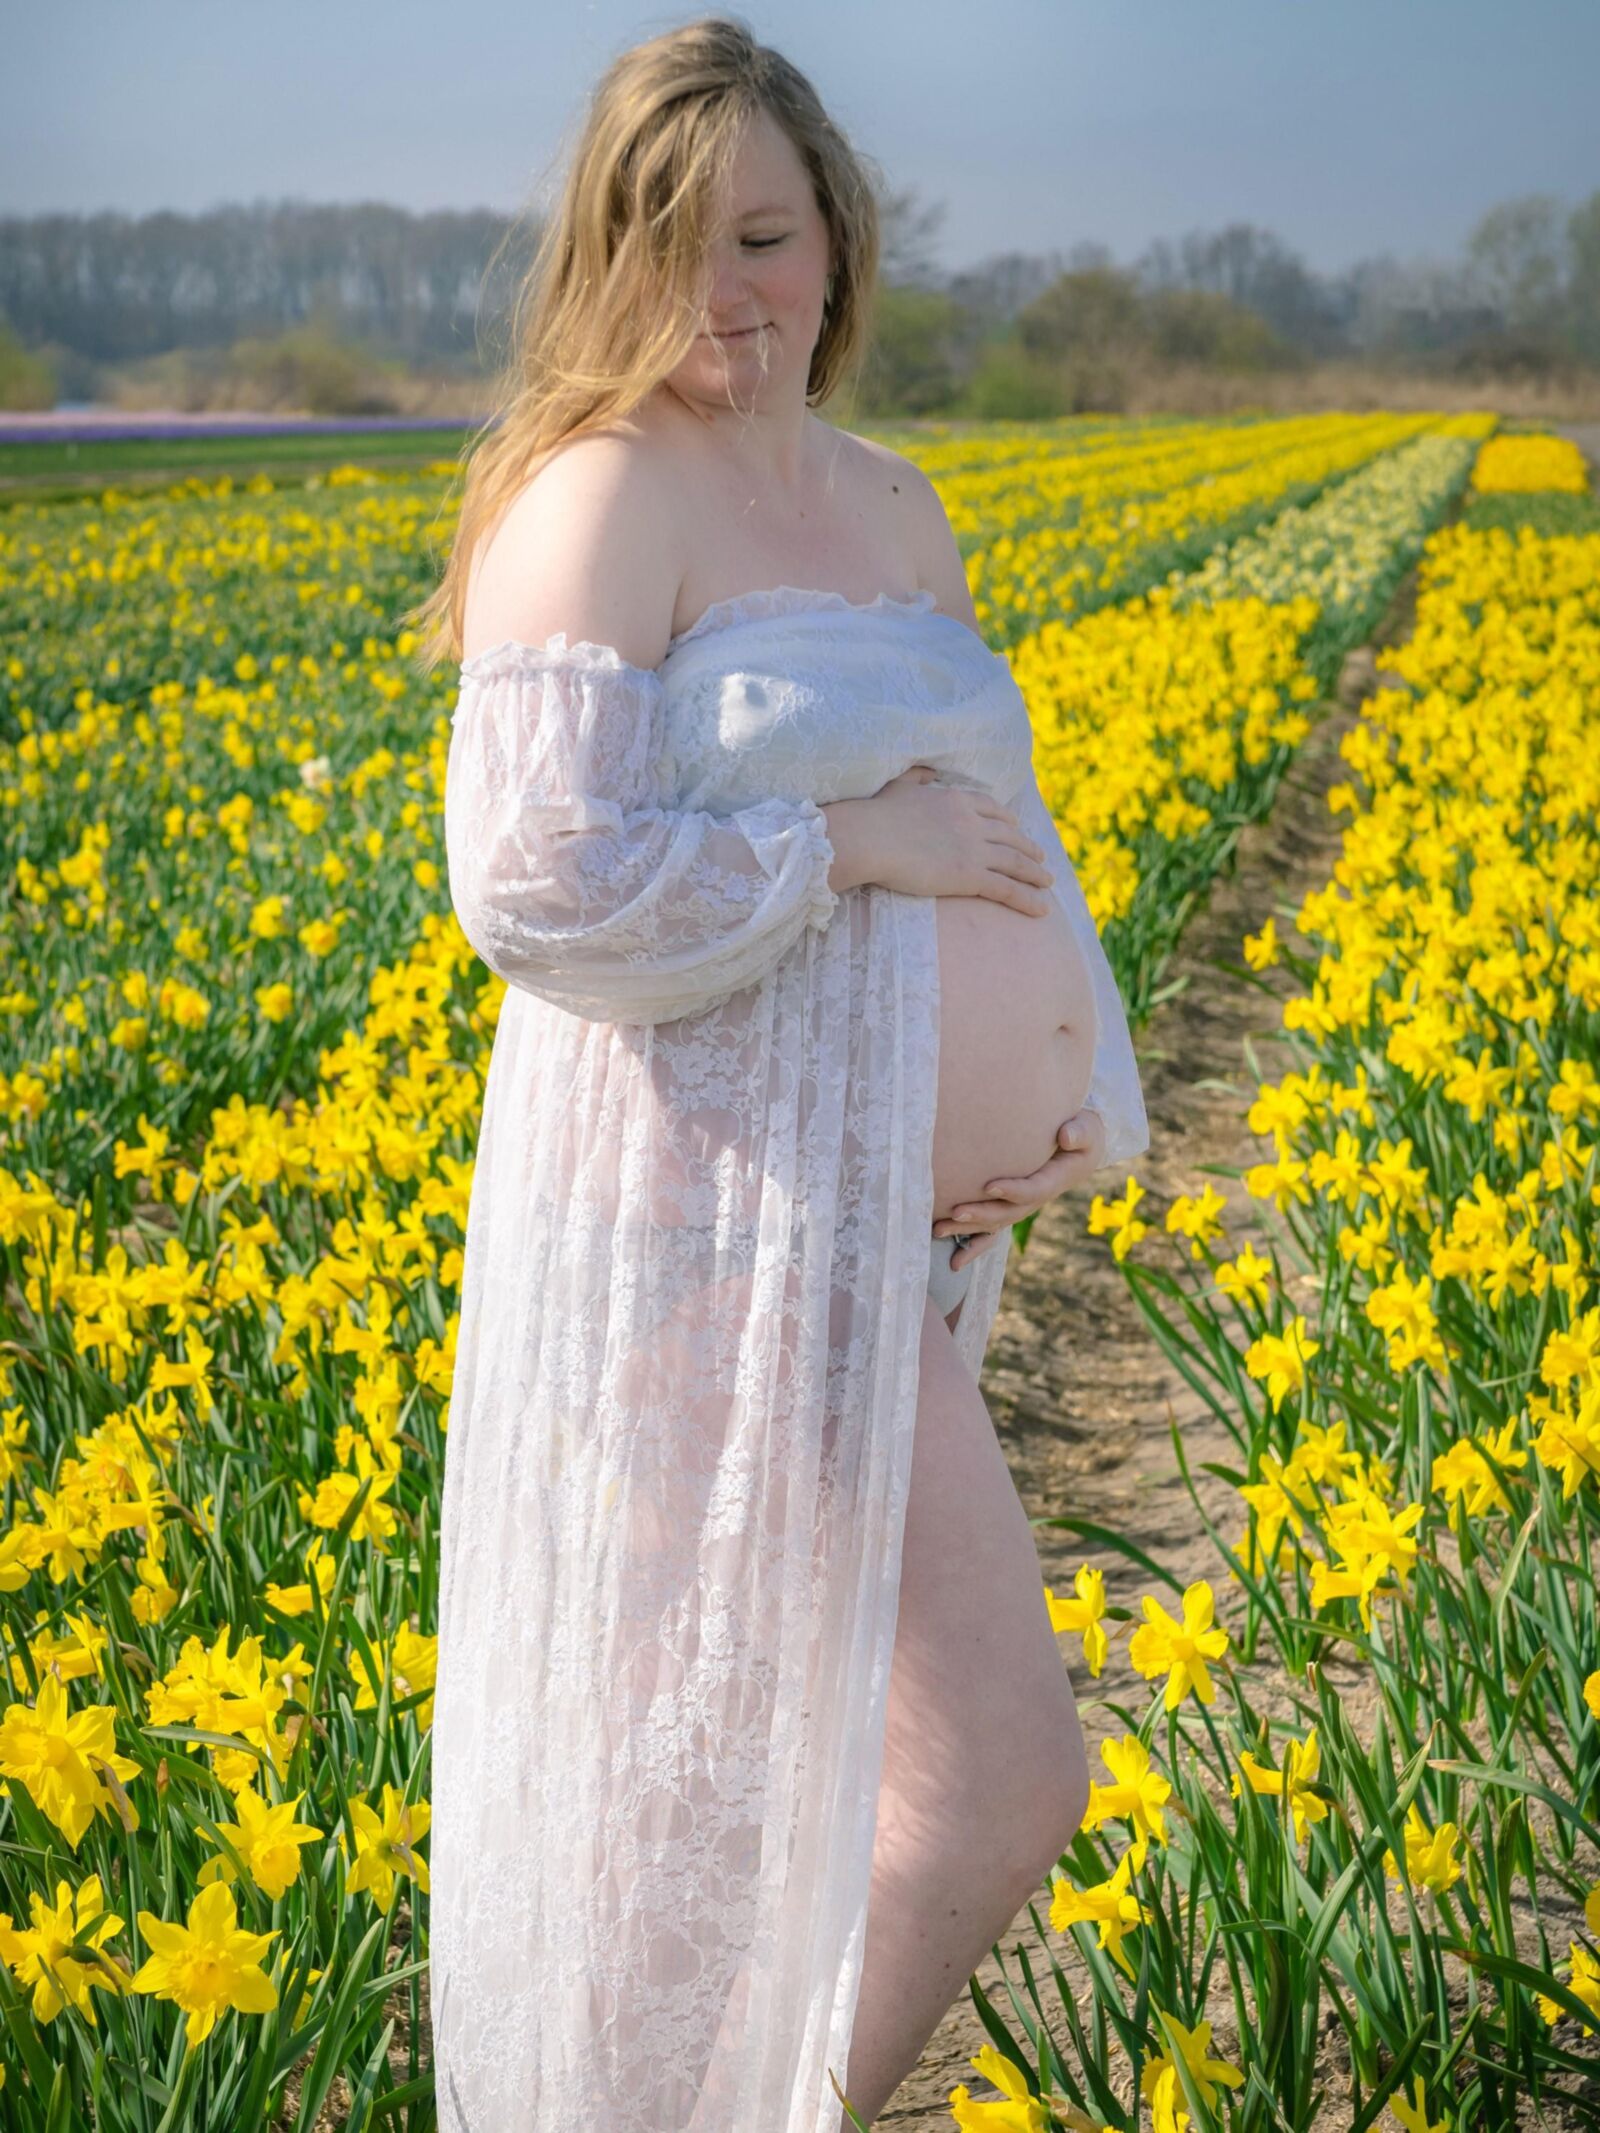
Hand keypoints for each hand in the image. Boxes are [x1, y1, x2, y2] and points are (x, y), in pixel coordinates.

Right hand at [857, 765, 1054, 913]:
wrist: (870, 837)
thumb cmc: (876, 814)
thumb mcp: (899, 785)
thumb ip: (918, 777)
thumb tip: (928, 771)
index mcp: (956, 800)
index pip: (992, 808)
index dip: (1008, 819)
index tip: (1017, 826)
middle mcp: (972, 822)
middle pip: (1010, 836)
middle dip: (1028, 848)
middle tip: (1040, 858)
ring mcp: (973, 849)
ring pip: (1015, 863)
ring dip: (1034, 874)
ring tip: (1047, 882)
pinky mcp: (969, 876)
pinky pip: (1006, 889)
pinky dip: (1027, 899)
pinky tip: (1041, 910)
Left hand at [933, 1108, 1106, 1266]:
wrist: (1079, 1149)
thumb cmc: (1080, 1134)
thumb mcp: (1086, 1130)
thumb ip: (1079, 1133)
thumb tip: (1066, 1136)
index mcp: (1054, 1181)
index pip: (1033, 1190)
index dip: (1013, 1190)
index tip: (989, 1186)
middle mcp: (1036, 1199)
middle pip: (1008, 1213)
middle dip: (982, 1214)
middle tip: (955, 1212)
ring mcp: (1022, 1206)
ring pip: (994, 1223)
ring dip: (968, 1229)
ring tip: (938, 1230)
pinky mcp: (1010, 1206)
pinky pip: (992, 1230)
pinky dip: (973, 1246)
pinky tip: (953, 1260)